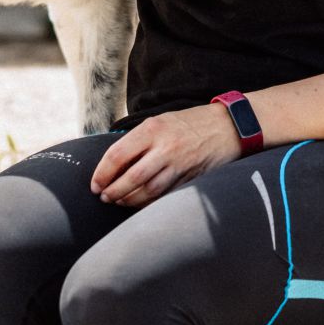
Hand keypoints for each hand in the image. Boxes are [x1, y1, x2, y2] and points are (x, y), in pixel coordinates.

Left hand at [90, 104, 243, 208]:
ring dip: (129, 200)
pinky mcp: (190, 178)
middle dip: (114, 191)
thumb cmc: (190, 123)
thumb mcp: (161, 121)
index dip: (102, 173)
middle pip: (131, 177)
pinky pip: (165, 196)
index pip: (118, 155)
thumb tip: (113, 161)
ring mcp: (179, 164)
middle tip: (104, 197)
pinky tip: (140, 204)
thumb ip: (139, 139)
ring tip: (119, 201)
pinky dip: (149, 203)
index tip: (95, 184)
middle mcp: (165, 147)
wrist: (228, 126)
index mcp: (152, 129)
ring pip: (148, 191)